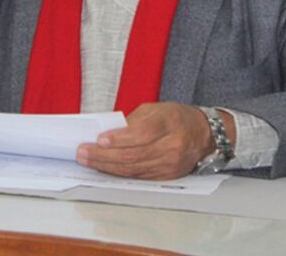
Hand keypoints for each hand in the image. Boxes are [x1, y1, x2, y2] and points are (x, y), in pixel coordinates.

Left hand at [76, 102, 231, 179]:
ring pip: (133, 169)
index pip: (142, 133)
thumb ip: (132, 121)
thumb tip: (105, 133)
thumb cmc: (175, 118)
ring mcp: (171, 164)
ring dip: (106, 166)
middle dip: (104, 155)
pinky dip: (118, 172)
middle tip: (83, 152)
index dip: (119, 138)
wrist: (202, 134)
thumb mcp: (155, 109)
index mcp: (169, 123)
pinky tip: (104, 168)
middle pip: (133, 155)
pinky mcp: (167, 176)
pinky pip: (138, 176)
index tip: (100, 139)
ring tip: (87, 160)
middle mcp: (172, 145)